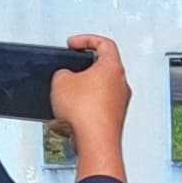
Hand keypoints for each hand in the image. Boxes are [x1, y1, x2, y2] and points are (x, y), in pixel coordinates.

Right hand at [51, 34, 131, 181]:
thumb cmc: (86, 112)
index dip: (86, 40)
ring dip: (82, 91)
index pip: (104, 44)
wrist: (95, 142)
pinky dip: (83, 109)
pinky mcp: (114, 120)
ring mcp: (119, 103)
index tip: (73, 44)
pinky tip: (70, 117)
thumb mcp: (61, 81)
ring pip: (99, 90)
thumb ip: (62, 72)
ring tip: (66, 99)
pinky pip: (96, 108)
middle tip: (69, 72)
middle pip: (102, 68)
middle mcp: (121, 84)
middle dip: (82, 69)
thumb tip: (66, 78)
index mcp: (113, 68)